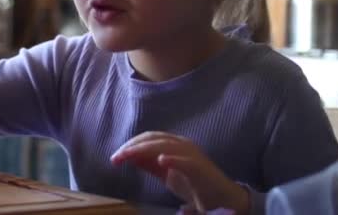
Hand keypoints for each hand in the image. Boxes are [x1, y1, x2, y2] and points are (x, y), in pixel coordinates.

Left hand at [110, 132, 249, 213]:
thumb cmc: (193, 185)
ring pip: (164, 145)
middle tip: (115, 158)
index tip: (115, 157)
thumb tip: (126, 157)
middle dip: (131, 146)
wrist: (223, 199)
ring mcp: (192, 155)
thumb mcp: (165, 174)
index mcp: (174, 144)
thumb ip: (148, 164)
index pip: (148, 138)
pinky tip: (161, 161)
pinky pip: (185, 162)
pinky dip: (173, 159)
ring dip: (142, 150)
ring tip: (127, 156)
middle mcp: (182, 145)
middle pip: (152, 138)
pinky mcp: (200, 168)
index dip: (130, 144)